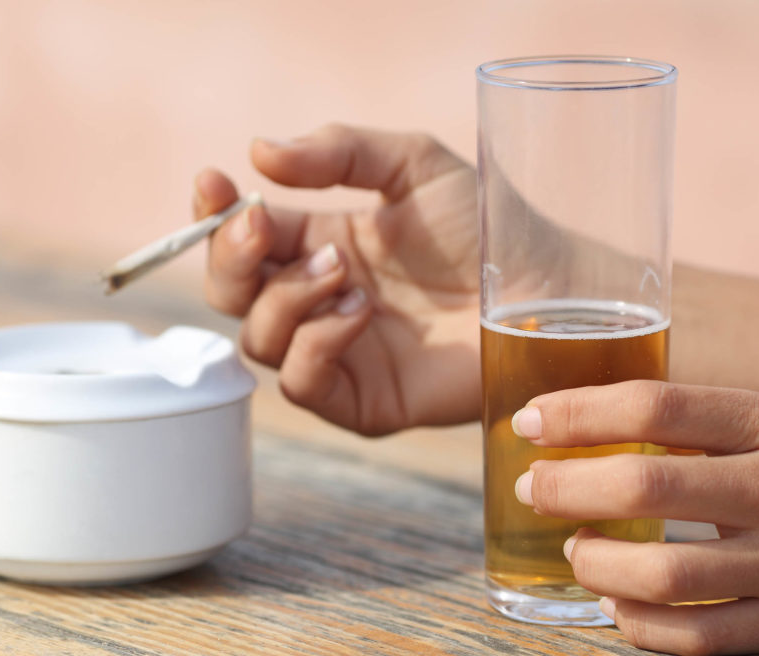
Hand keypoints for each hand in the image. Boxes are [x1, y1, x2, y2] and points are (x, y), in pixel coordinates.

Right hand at [193, 124, 480, 433]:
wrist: (545, 289)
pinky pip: (301, 383)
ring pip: (258, 338)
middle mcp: (321, 302)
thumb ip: (338, 152)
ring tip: (345, 271)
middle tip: (259, 225)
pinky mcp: (364, 400)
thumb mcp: (412, 165)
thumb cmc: (487, 227)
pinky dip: (315, 343)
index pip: (244, 237)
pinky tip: (359, 311)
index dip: (216, 213)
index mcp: (323, 245)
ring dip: (287, 296)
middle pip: (231, 294)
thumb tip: (257, 151)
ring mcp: (340, 353)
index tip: (213, 182)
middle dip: (230, 258)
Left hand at [512, 380, 758, 655]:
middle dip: (567, 489)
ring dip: (597, 565)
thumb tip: (610, 418)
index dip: (578, 413)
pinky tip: (616, 605)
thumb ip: (714, 418)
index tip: (531, 421)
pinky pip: (705, 638)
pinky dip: (643, 626)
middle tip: (533, 487)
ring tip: (574, 550)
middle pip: (646, 489)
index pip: (655, 407)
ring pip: (667, 577)